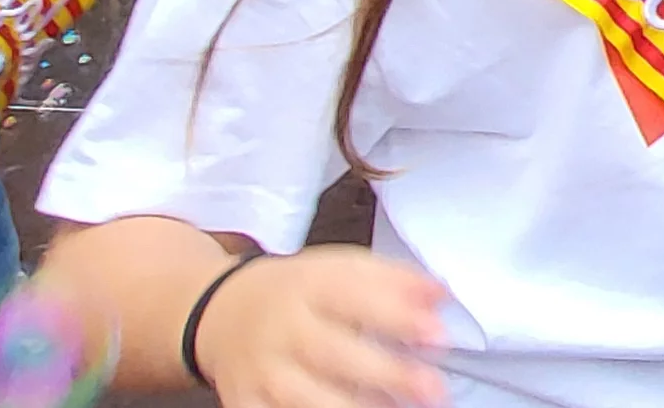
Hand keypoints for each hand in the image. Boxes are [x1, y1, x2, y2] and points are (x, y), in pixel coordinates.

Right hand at [192, 246, 452, 407]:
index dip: (397, 316)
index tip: (438, 333)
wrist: (221, 311)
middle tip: (433, 388)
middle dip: (386, 373)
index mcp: (309, 286)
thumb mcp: (341, 268)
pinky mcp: (245, 401)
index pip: (354, 298)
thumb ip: (394, 280)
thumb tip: (442, 295)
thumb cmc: (298, 292)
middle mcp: (283, 329)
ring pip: (303, 396)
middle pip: (332, 352)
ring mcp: (262, 370)